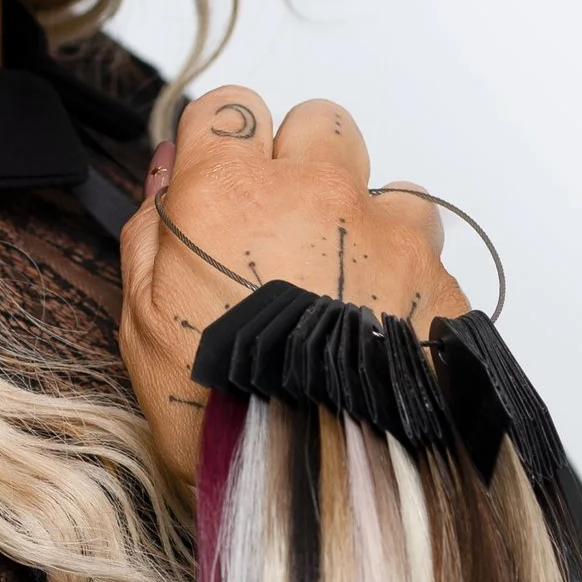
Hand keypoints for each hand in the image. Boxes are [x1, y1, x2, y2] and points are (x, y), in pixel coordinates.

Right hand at [117, 89, 468, 494]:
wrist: (320, 476)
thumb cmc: (219, 407)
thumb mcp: (141, 322)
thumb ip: (151, 231)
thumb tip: (169, 173)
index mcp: (231, 192)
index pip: (230, 106)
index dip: (225, 142)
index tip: (224, 178)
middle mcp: (317, 192)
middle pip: (319, 123)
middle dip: (304, 162)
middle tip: (286, 230)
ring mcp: (388, 232)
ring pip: (387, 182)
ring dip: (368, 218)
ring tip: (347, 285)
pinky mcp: (439, 280)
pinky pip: (431, 249)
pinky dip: (409, 276)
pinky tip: (381, 328)